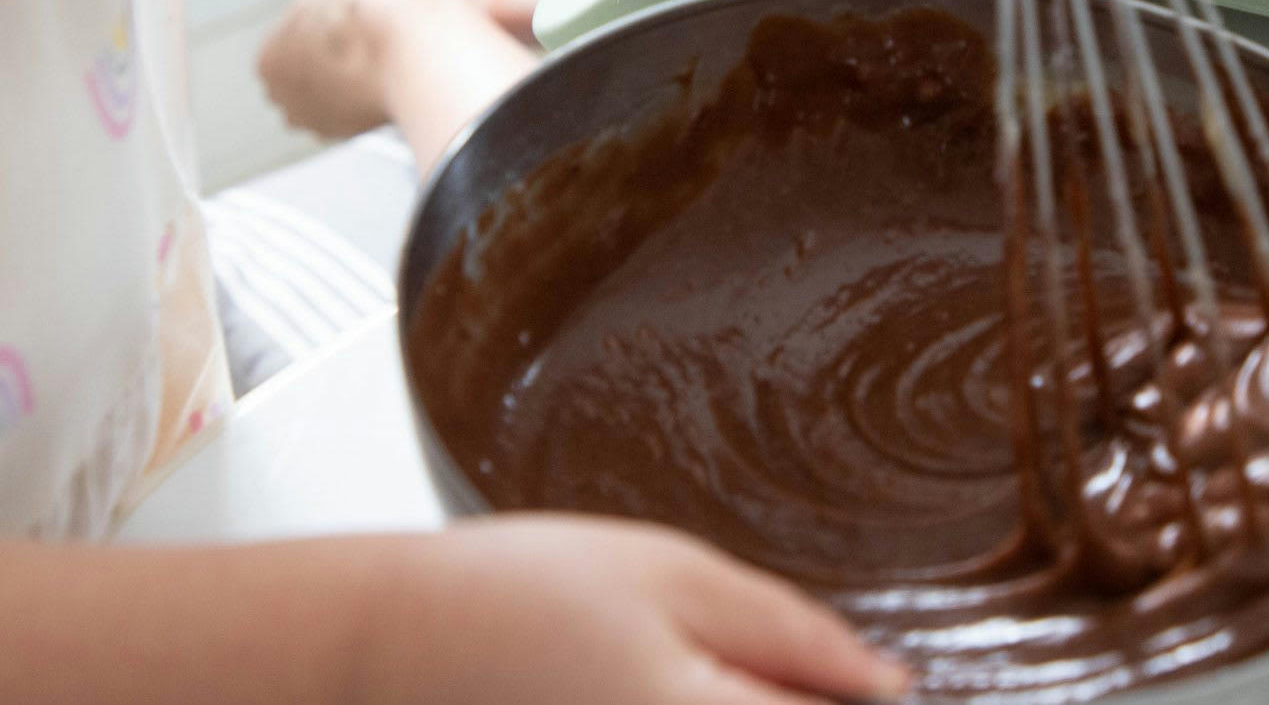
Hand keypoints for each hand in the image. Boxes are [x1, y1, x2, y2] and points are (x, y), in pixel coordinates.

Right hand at [372, 515, 911, 704]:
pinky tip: (667, 690)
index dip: (862, 696)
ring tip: (699, 668)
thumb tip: (888, 683)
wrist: (380, 648)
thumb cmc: (513, 595)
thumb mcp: (669, 575)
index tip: (873, 682)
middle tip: (785, 666)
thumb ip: (790, 633)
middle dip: (803, 699)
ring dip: (751, 703)